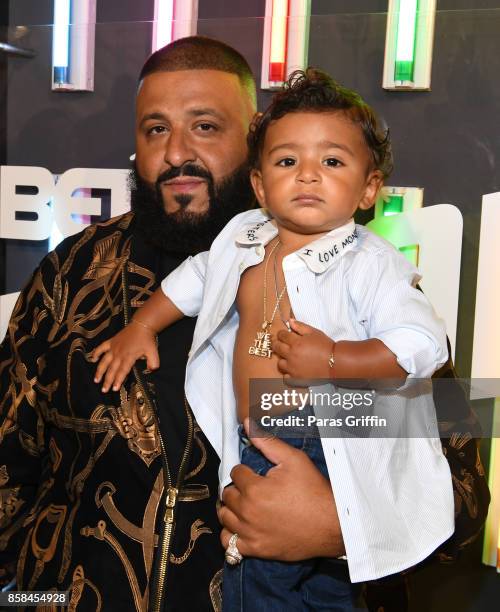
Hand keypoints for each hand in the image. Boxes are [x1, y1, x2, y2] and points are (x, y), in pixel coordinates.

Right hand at [91, 321, 159, 391]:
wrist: (142, 325)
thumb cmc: (147, 339)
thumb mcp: (153, 351)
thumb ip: (153, 361)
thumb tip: (152, 370)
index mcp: (129, 357)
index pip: (122, 371)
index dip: (118, 381)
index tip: (114, 389)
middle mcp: (119, 354)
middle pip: (112, 369)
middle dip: (107, 380)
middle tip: (104, 390)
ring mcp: (113, 347)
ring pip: (104, 361)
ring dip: (100, 371)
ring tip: (96, 380)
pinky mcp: (111, 341)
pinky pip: (101, 347)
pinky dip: (96, 353)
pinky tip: (92, 359)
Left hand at [218, 419, 344, 560]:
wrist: (331, 525)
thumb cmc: (314, 491)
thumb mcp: (294, 460)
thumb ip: (267, 441)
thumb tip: (247, 424)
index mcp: (254, 488)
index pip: (235, 473)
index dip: (246, 470)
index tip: (255, 474)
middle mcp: (247, 512)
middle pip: (227, 494)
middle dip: (237, 488)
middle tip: (252, 488)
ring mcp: (250, 533)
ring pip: (224, 517)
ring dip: (231, 509)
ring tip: (246, 504)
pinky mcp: (256, 550)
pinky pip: (228, 543)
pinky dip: (231, 534)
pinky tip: (242, 526)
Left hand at [273, 319, 333, 379]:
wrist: (335, 362)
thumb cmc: (325, 346)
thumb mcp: (314, 332)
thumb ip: (300, 326)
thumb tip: (289, 321)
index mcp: (296, 342)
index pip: (281, 335)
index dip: (281, 334)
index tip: (283, 334)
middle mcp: (292, 355)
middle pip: (276, 348)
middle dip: (277, 344)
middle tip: (282, 344)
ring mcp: (293, 368)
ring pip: (279, 363)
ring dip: (283, 360)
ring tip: (289, 358)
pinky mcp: (296, 378)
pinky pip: (286, 377)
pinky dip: (288, 374)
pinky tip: (293, 370)